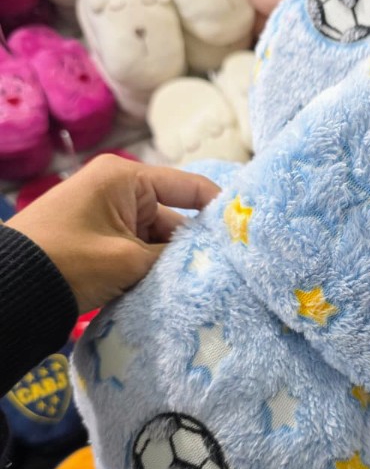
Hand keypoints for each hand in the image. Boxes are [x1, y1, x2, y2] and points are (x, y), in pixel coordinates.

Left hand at [8, 154, 219, 313]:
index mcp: (124, 178)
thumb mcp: (128, 260)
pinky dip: (152, 270)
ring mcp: (107, 217)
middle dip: (193, 247)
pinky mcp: (99, 242)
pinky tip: (171, 289)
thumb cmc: (67, 261)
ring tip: (201, 285)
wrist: (9, 290)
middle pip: (174, 218)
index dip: (219, 207)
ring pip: (157, 240)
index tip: (247, 231)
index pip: (188, 186)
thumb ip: (172, 256)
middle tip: (225, 272)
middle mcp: (118, 191)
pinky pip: (138, 252)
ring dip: (171, 263)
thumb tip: (208, 258)